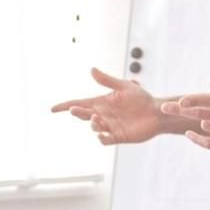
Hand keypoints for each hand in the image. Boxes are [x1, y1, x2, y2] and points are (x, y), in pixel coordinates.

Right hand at [50, 67, 166, 144]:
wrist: (157, 112)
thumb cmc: (141, 98)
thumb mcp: (124, 86)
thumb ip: (107, 80)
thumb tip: (92, 69)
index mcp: (101, 103)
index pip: (79, 104)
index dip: (65, 106)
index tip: (52, 109)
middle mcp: (102, 115)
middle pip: (83, 115)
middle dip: (77, 113)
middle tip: (74, 110)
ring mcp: (110, 127)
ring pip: (94, 127)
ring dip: (92, 123)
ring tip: (96, 118)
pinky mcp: (119, 137)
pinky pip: (106, 140)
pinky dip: (102, 138)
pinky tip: (102, 134)